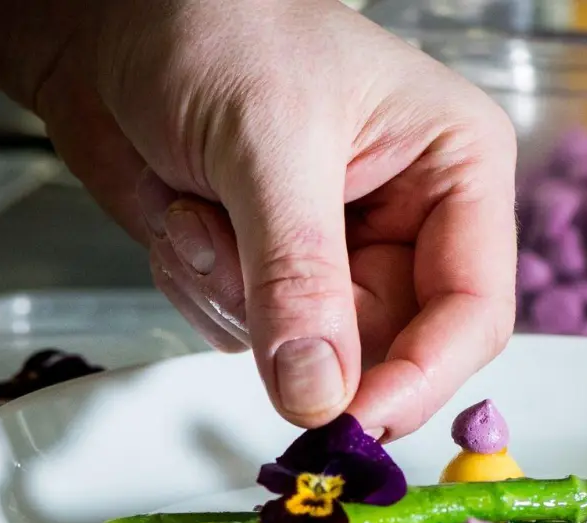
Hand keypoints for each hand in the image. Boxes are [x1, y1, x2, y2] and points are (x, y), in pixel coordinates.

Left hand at [36, 0, 518, 438]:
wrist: (113, 19)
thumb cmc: (217, 26)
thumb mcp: (269, 144)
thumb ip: (298, 276)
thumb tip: (321, 394)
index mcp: (455, 170)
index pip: (473, 311)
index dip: (420, 377)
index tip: (351, 419)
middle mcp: (407, 223)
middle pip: (386, 352)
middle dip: (298, 328)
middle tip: (234, 269)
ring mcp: (333, 256)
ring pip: (304, 357)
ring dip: (232, 295)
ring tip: (200, 206)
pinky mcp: (267, 276)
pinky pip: (241, 338)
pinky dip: (197, 288)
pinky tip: (182, 213)